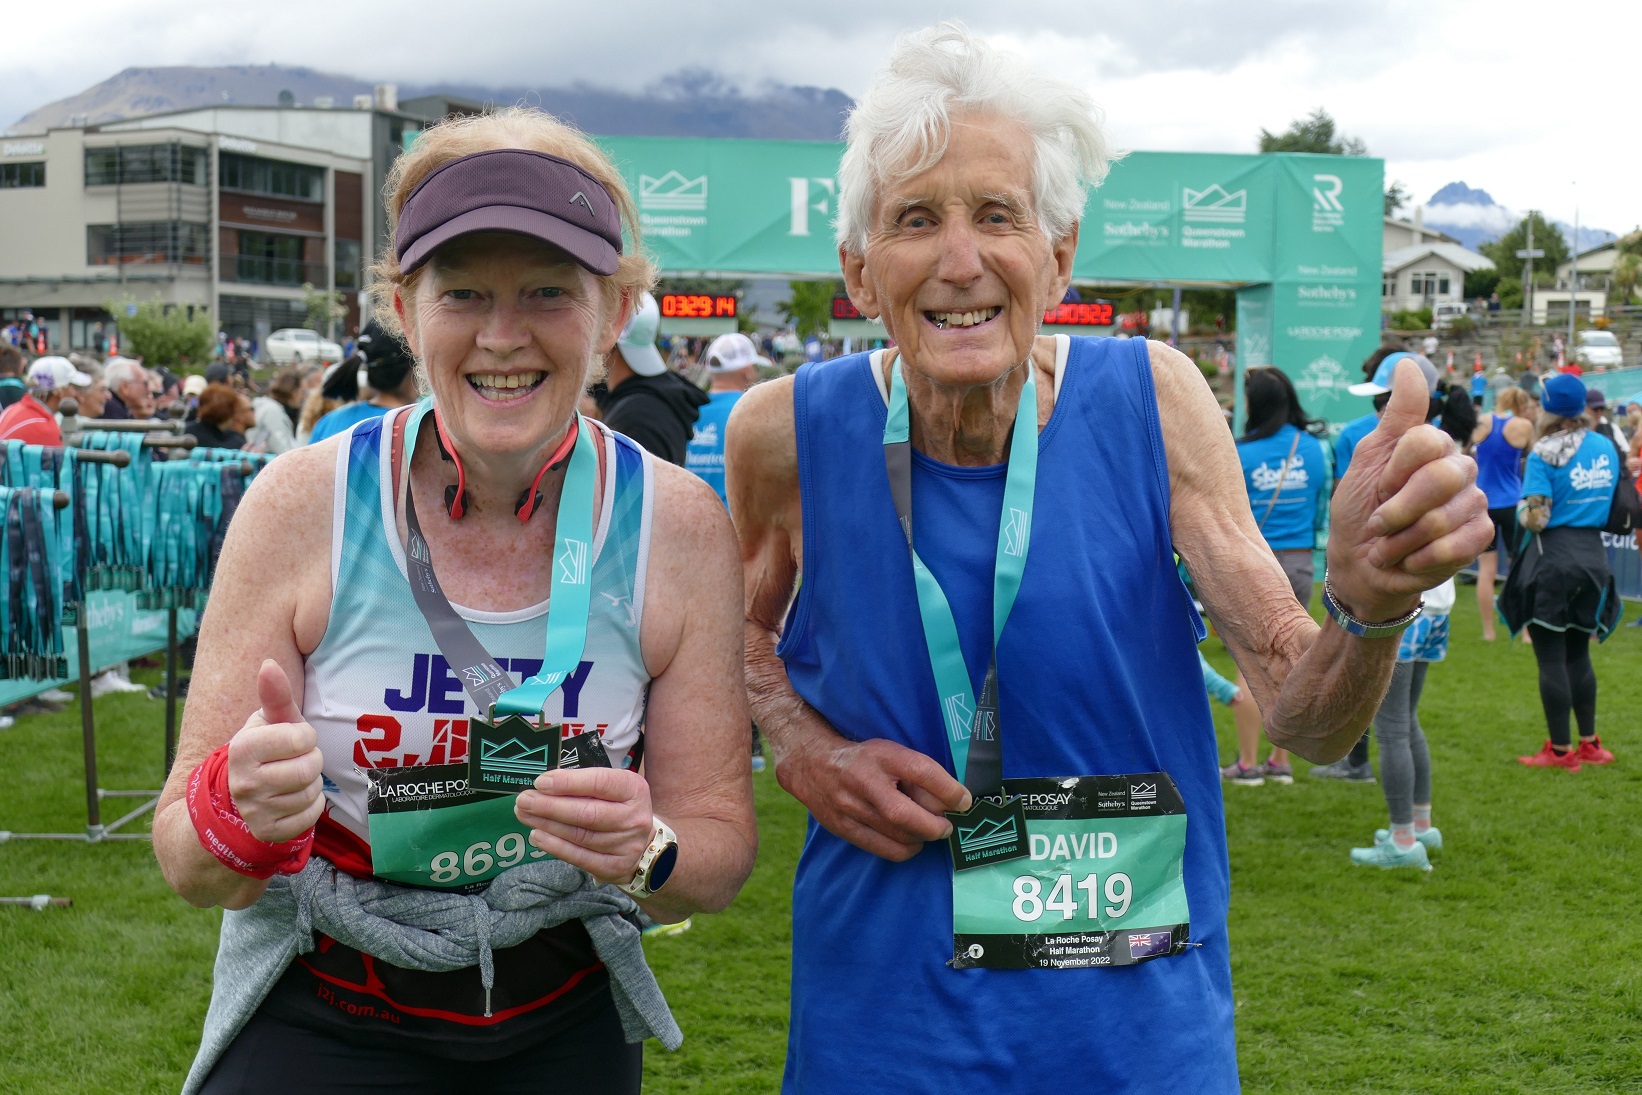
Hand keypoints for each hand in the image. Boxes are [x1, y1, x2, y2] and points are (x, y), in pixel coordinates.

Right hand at [226, 660, 324, 842]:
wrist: (243, 792)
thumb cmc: (267, 747)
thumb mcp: (270, 720)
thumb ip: (275, 694)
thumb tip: (268, 663)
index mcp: (243, 748)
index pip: (302, 738)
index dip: (305, 736)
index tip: (292, 740)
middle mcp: (244, 782)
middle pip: (309, 768)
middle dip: (311, 761)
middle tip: (295, 761)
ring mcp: (254, 811)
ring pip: (311, 793)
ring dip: (311, 784)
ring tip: (293, 779)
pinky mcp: (268, 832)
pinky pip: (310, 816)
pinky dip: (310, 806)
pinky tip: (293, 799)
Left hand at [514, 768, 656, 885]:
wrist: (642, 843)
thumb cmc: (617, 808)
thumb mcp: (609, 789)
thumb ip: (582, 784)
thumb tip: (543, 785)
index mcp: (634, 790)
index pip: (600, 783)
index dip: (568, 783)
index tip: (541, 782)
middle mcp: (634, 817)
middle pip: (587, 813)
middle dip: (550, 806)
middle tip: (524, 800)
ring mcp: (626, 845)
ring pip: (580, 835)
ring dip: (547, 825)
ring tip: (525, 815)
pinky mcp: (614, 867)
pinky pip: (579, 857)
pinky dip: (555, 846)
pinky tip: (538, 836)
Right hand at [775, 732, 971, 862]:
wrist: (812, 764)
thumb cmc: (864, 759)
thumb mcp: (891, 753)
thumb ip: (919, 774)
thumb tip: (953, 801)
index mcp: (881, 756)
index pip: (920, 770)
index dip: (948, 789)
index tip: (964, 801)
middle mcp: (863, 781)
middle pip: (905, 814)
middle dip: (934, 826)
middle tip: (947, 826)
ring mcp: (850, 807)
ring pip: (896, 835)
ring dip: (922, 838)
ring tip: (929, 831)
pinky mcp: (843, 828)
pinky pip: (883, 849)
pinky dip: (905, 850)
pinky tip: (912, 842)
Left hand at [1328, 359, 1492, 620]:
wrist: (1361, 566)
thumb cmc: (1359, 511)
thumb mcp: (1365, 461)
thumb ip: (1395, 416)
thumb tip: (1408, 364)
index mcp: (1431, 447)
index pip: (1425, 441)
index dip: (1394, 472)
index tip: (1378, 487)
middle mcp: (1458, 469)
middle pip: (1442, 476)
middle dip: (1398, 508)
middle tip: (1380, 521)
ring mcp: (1473, 502)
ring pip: (1443, 516)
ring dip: (1401, 539)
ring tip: (1391, 544)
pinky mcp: (1480, 536)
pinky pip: (1458, 544)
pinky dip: (1421, 557)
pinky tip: (1410, 559)